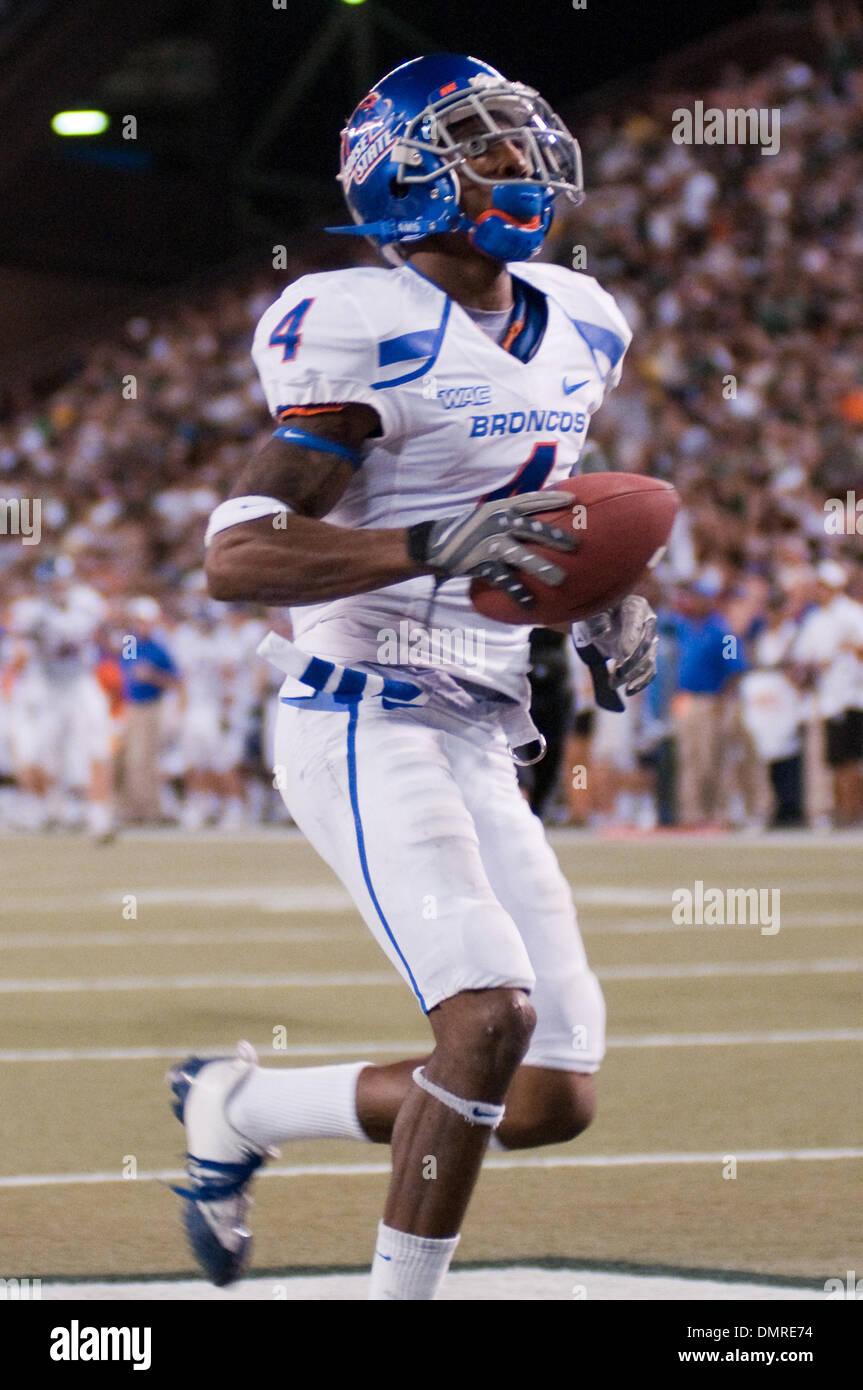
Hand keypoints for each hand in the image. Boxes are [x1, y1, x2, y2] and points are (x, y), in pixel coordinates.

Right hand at [406, 491, 576, 609]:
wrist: (434, 544)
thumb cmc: (466, 531)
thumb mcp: (487, 516)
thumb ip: (508, 516)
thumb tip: (535, 520)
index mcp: (499, 509)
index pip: (529, 501)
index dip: (551, 499)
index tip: (572, 500)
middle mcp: (496, 523)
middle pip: (530, 528)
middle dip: (554, 536)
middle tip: (575, 545)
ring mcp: (488, 544)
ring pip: (520, 555)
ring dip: (541, 567)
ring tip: (560, 579)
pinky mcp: (480, 564)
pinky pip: (503, 579)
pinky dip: (517, 592)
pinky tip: (530, 604)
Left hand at [574, 595, 657, 707]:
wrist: (598, 621)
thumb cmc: (596, 613)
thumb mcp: (592, 612)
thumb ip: (597, 619)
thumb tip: (605, 631)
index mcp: (635, 606)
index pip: (636, 621)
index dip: (631, 638)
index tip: (622, 655)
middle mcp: (647, 622)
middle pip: (645, 643)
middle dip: (631, 661)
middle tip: (617, 674)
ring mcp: (649, 640)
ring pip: (648, 659)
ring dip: (632, 674)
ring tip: (614, 683)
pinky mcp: (647, 656)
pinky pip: (649, 671)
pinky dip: (641, 682)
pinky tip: (629, 691)